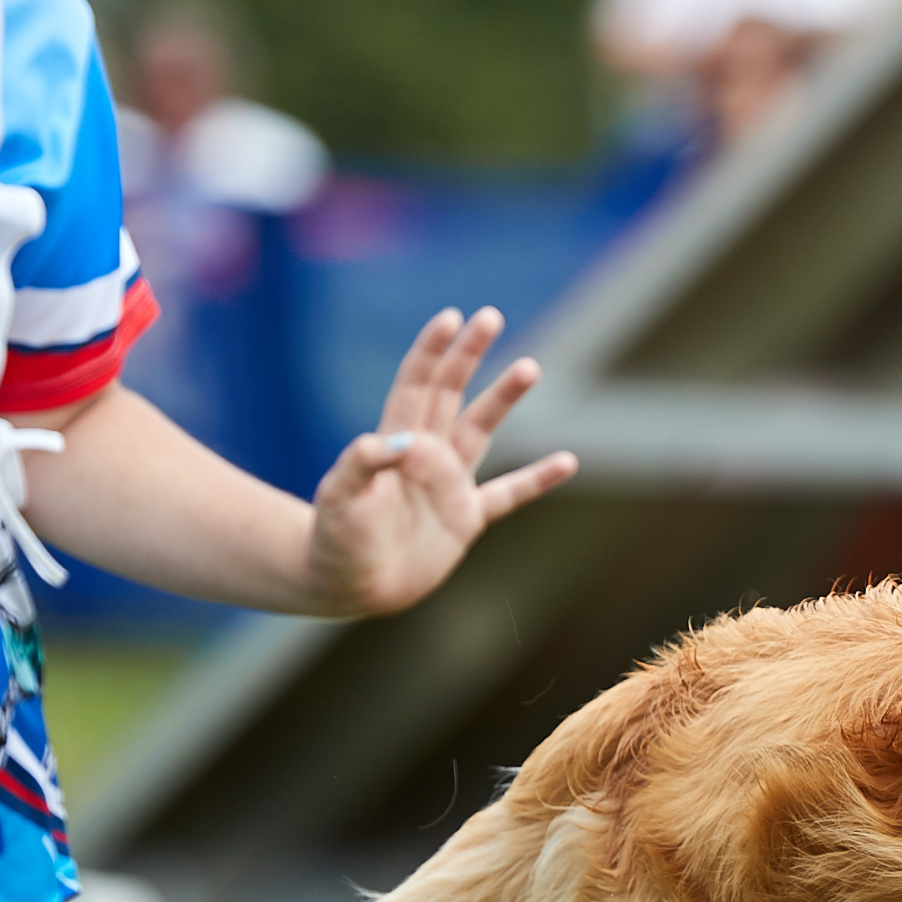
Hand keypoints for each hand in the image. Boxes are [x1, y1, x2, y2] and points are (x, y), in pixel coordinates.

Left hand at [303, 308, 579, 615]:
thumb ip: (363, 466)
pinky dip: (537, 480)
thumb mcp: (338, 500)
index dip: (432, 352)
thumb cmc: (334, 541)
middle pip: (450, 394)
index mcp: (394, 443)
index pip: (416, 386)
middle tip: (489, 316)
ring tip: (529, 366)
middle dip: (469, 355)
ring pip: (482, 431)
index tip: (451, 318)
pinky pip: (508, 495)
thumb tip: (397, 441)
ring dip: (503, 399)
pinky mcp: (465, 519)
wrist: (348, 584)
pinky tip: (568, 462)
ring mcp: (448, 486)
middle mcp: (425, 456)